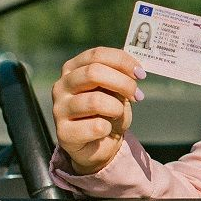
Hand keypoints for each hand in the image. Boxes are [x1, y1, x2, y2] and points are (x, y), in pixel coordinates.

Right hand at [51, 47, 145, 175]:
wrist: (99, 145)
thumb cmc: (108, 112)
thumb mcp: (115, 89)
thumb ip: (120, 75)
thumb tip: (135, 70)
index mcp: (72, 69)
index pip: (96, 55)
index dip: (122, 61)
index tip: (141, 74)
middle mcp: (61, 86)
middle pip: (93, 73)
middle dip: (123, 83)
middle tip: (137, 95)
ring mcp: (59, 109)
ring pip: (95, 101)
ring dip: (116, 108)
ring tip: (118, 114)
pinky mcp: (64, 133)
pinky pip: (96, 126)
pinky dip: (109, 128)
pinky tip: (105, 130)